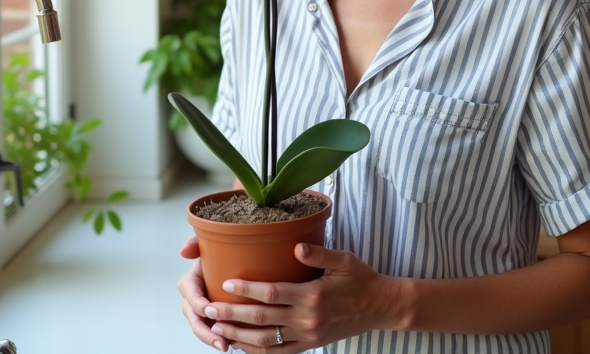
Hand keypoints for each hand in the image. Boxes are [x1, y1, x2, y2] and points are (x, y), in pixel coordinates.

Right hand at [177, 236, 232, 351]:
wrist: (232, 265)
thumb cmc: (218, 257)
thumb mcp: (208, 247)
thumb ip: (196, 244)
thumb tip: (184, 251)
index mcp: (190, 283)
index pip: (190, 294)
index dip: (197, 303)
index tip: (208, 309)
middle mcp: (193, 299)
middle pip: (194, 318)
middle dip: (204, 331)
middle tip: (219, 339)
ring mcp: (201, 311)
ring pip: (202, 328)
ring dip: (211, 338)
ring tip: (225, 346)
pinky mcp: (212, 319)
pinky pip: (213, 331)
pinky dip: (220, 338)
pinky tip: (231, 343)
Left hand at [198, 243, 402, 352]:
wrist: (381, 307)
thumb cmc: (361, 279)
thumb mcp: (343, 260)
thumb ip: (318, 252)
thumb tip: (296, 245)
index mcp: (313, 296)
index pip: (272, 293)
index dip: (247, 289)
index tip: (226, 283)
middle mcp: (307, 319)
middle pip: (261, 319)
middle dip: (232, 314)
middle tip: (208, 308)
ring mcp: (307, 336)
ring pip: (265, 340)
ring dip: (238, 335)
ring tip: (217, 328)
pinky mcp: (310, 346)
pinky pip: (278, 353)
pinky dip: (257, 351)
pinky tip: (241, 345)